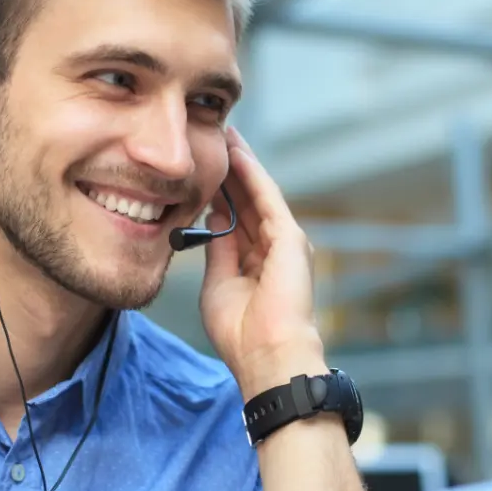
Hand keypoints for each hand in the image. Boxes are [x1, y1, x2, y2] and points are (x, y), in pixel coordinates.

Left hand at [199, 127, 325, 398]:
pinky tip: (237, 153)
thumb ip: (218, 250)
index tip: (201, 167)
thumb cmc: (240, 332)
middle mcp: (272, 247)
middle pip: (246, 199)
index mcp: (254, 260)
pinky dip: (251, 175)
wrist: (266, 355)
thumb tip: (212, 218)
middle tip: (213, 138)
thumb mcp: (218, 284)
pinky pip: (267, 198)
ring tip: (225, 135)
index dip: (219, 190)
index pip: (234, 216)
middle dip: (230, 170)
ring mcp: (284, 241)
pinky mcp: (290, 237)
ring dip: (241, 164)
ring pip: (257, 193)